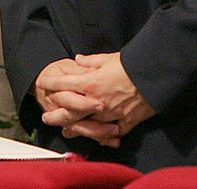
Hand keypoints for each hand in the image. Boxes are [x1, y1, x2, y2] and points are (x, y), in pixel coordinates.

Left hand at [40, 52, 155, 137]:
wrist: (154, 76)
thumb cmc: (131, 64)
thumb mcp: (108, 58)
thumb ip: (91, 61)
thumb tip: (79, 60)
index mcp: (90, 83)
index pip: (64, 83)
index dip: (51, 83)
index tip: (42, 83)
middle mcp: (97, 101)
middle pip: (70, 111)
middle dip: (56, 114)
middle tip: (45, 117)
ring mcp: (110, 114)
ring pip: (88, 125)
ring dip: (75, 128)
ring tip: (66, 130)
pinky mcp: (126, 122)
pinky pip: (111, 132)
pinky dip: (103, 135)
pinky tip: (96, 138)